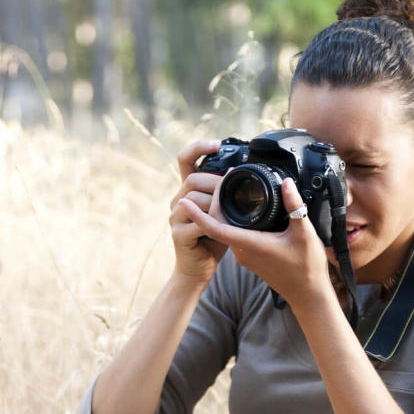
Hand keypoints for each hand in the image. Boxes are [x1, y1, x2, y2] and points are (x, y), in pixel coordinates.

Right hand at [169, 140, 228, 283]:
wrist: (199, 269)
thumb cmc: (213, 239)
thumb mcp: (222, 212)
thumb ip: (224, 194)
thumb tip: (239, 172)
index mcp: (187, 191)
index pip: (185, 159)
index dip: (198, 147)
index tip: (216, 145)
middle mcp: (177, 201)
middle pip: (193, 179)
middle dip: (216, 183)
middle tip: (234, 193)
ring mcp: (175, 217)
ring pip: (195, 199)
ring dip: (216, 205)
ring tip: (230, 215)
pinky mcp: (178, 234)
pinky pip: (198, 223)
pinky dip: (214, 224)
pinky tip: (224, 229)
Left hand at [178, 177, 334, 309]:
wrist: (307, 293)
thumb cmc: (306, 267)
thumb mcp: (304, 233)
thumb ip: (294, 206)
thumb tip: (286, 183)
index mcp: (250, 244)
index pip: (215, 228)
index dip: (198, 215)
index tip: (185, 201)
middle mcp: (242, 251)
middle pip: (216, 225)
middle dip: (210, 204)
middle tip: (213, 182)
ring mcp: (244, 255)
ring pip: (223, 230)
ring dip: (218, 213)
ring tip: (221, 191)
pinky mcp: (249, 257)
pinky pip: (232, 236)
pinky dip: (228, 221)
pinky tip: (235, 209)